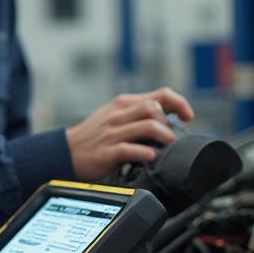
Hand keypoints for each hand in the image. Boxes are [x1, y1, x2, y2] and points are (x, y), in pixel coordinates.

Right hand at [65, 87, 193, 180]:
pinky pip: (133, 149)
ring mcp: (113, 132)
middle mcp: (118, 115)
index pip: (160, 94)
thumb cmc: (94, 136)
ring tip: (165, 147)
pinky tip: (149, 158)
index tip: (188, 116)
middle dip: (170, 123)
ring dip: (164, 137)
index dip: (180, 103)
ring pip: (148, 126)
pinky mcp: (108, 151)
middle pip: (155, 108)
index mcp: (123, 103)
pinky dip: (147, 154)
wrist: (66, 152)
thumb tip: (167, 119)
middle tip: (172, 137)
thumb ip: (137, 114)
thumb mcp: (114, 116)